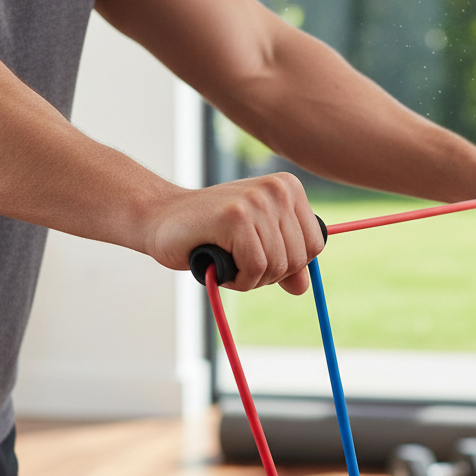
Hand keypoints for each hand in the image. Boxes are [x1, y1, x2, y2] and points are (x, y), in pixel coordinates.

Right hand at [145, 172, 323, 292]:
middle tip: (239, 261)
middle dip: (270, 274)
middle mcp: (277, 189)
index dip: (289, 264)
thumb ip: (284, 262)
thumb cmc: (210, 232)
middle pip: (299, 259)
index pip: (315, 245)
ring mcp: (257, 200)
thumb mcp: (255, 244)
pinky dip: (238, 280)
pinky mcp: (236, 217)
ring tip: (227, 261)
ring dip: (251, 278)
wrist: (160, 219)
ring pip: (277, 266)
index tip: (260, 256)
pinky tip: (219, 265)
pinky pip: (255, 268)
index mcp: (289, 188)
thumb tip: (304, 287)